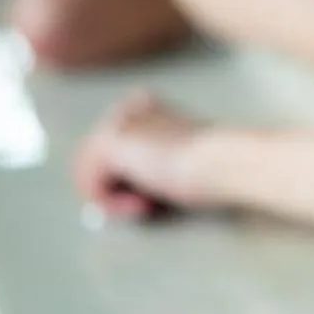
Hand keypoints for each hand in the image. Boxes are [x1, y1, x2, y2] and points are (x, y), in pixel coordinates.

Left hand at [73, 89, 208, 220]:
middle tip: (146, 206)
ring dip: (114, 200)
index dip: (127, 185)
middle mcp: (127, 109)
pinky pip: (90, 186)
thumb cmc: (214, 169)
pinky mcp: (109, 143)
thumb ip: (150, 166)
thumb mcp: (178, 161)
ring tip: (146, 205)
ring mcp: (116, 123)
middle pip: (95, 164)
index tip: (153, 198)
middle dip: (115, 193)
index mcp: (146, 107)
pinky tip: (143, 203)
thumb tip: (126, 190)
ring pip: (90, 176)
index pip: (114, 155)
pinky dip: (113, 205)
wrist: (224, 161)